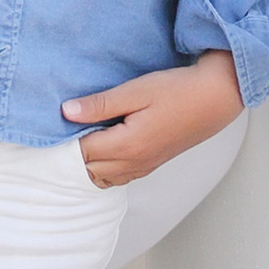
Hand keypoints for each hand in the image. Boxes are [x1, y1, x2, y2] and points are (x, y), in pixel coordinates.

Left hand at [61, 50, 242, 187]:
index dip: (64, 141)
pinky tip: (103, 147)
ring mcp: (144, 166)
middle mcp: (134, 163)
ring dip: (88, 163)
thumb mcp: (136, 90)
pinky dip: (104, 168)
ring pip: (103, 178)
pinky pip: (118, 177)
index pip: (81, 153)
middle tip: (63, 131)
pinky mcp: (151, 164)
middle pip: (88, 170)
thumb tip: (66, 112)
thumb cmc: (178, 90)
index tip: (54, 125)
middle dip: (72, 155)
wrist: (215, 98)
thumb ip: (100, 104)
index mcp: (127, 145)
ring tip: (82, 138)